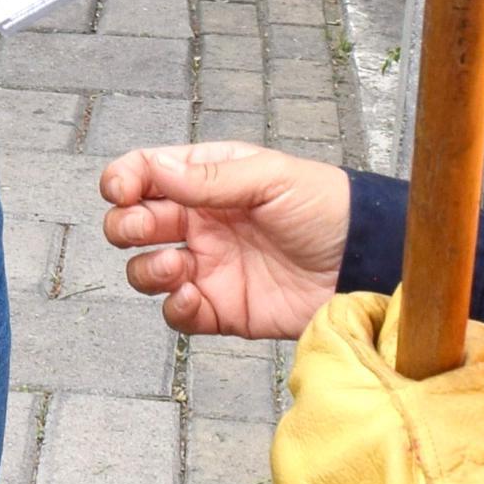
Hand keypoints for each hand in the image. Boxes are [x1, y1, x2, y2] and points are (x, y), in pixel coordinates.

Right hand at [99, 140, 351, 341]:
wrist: (362, 263)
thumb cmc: (325, 207)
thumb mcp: (270, 178)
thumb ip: (210, 179)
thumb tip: (155, 169)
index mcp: (206, 181)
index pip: (145, 174)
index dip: (122, 180)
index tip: (121, 191)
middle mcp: (199, 223)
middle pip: (132, 223)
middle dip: (126, 226)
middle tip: (149, 229)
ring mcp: (207, 267)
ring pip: (144, 270)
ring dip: (145, 269)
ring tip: (175, 267)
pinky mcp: (220, 308)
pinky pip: (176, 313)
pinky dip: (173, 307)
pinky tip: (192, 295)